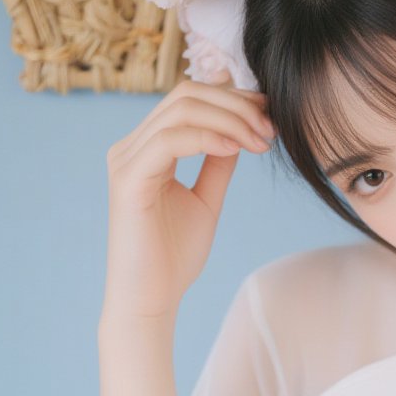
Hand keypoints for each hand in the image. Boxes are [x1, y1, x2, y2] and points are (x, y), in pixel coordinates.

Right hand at [102, 75, 275, 322]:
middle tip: (270, 128)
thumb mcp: (206, 199)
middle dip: (235, 105)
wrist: (151, 300)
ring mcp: (126, 160)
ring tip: (260, 141)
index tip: (270, 115)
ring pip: (180, 111)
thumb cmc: (174, 257)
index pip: (188, 99)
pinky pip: (169, 140)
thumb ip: (217, 163)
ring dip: (229, 120)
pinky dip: (207, 137)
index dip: (232, 98)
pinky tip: (236, 148)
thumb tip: (240, 131)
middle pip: (185, 95)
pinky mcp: (128, 180)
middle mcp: (131, 147)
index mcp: (147, 148)